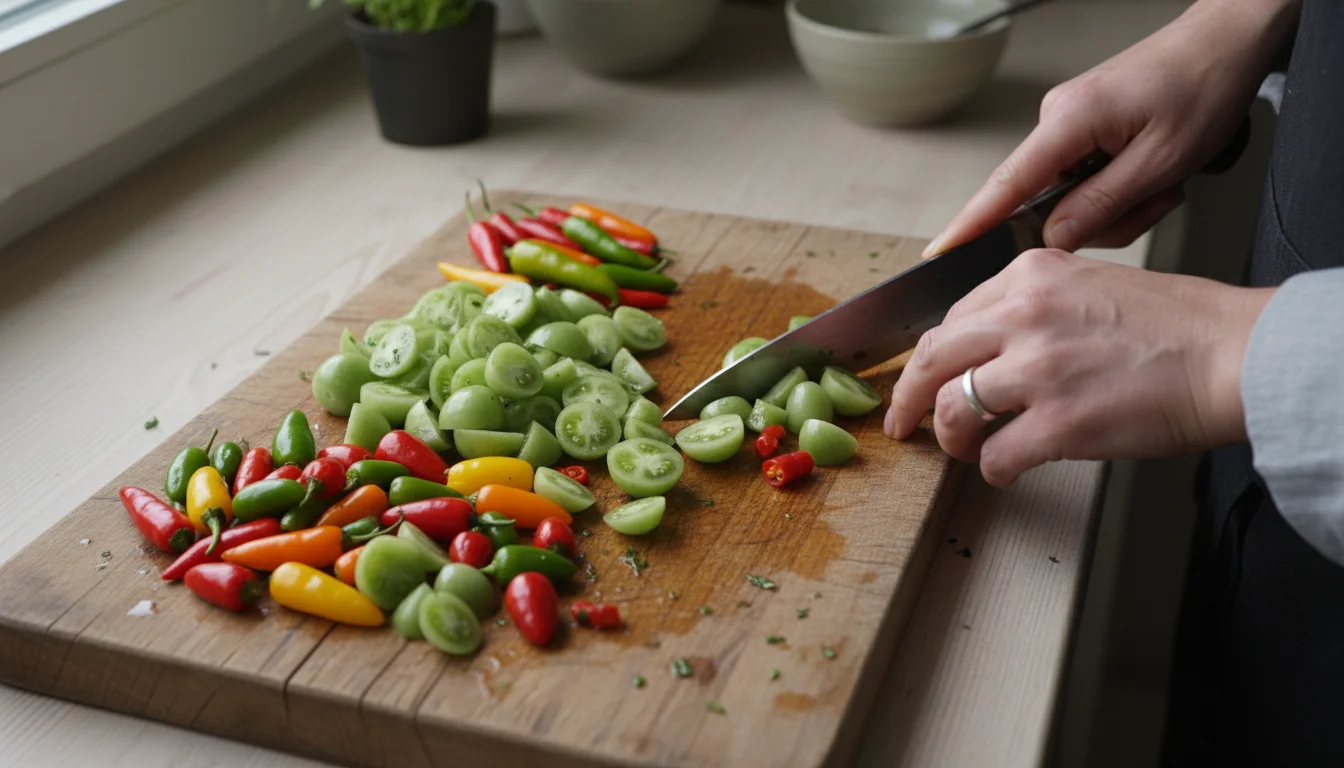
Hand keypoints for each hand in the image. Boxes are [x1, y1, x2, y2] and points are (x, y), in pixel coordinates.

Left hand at [883, 250, 1273, 486]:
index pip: (951, 318)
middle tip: (903, 422)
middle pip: (932, 359)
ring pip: (952, 410)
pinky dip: (993, 469)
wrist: (1233, 354)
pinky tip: (1007, 469)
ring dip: (952, 439)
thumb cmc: (1177, 326)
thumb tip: (989, 347)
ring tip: (967, 450)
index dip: (928, 358)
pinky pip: (994, 455)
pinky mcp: (1058, 422)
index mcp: (1030, 276)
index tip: (918, 378)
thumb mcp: (1091, 284)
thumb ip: (1034, 306)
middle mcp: (1024, 315)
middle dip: (908, 398)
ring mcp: (1038, 369)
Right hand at [922, 0, 1298, 256]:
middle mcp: (1058, 119)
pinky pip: (1087, 179)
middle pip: (1048, 203)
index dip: (972, 223)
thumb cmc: (1204, 86)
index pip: (1006, 184)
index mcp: (1070, 121)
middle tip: (1158, 198)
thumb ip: (1102, 205)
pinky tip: (1154, 172)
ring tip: (1165, 180)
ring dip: (1122, 203)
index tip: (942, 251)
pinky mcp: (1085, 128)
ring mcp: (1069, 122)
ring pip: (1074, 197)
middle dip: (1104, 217)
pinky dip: (1122, 187)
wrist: (1227, 42)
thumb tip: (1054, 238)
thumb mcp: (1162, 161)